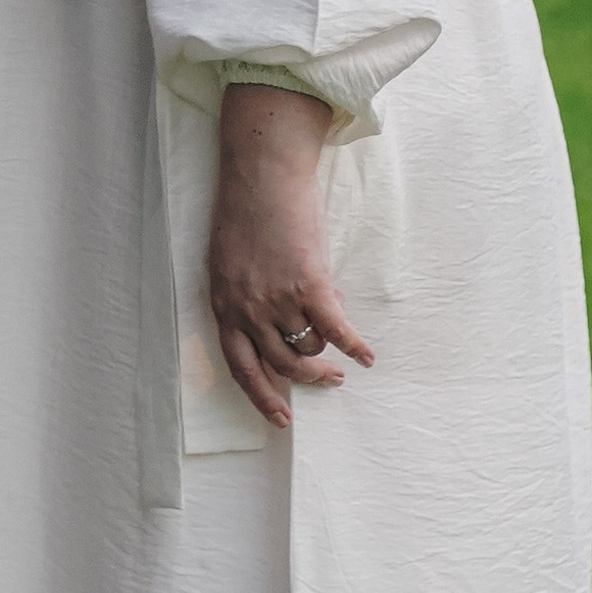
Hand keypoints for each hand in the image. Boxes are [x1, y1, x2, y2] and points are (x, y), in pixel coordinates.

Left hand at [207, 85, 374, 428]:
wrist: (262, 174)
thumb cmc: (247, 211)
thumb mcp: (232, 262)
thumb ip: (248, 296)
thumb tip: (279, 324)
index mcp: (224, 305)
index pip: (240, 367)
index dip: (261, 397)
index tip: (279, 419)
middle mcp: (248, 310)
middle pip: (282, 365)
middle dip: (309, 379)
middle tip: (330, 381)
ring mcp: (278, 299)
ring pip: (310, 346)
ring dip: (327, 347)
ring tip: (340, 336)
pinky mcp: (309, 284)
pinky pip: (336, 330)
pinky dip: (354, 346)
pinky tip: (367, 355)